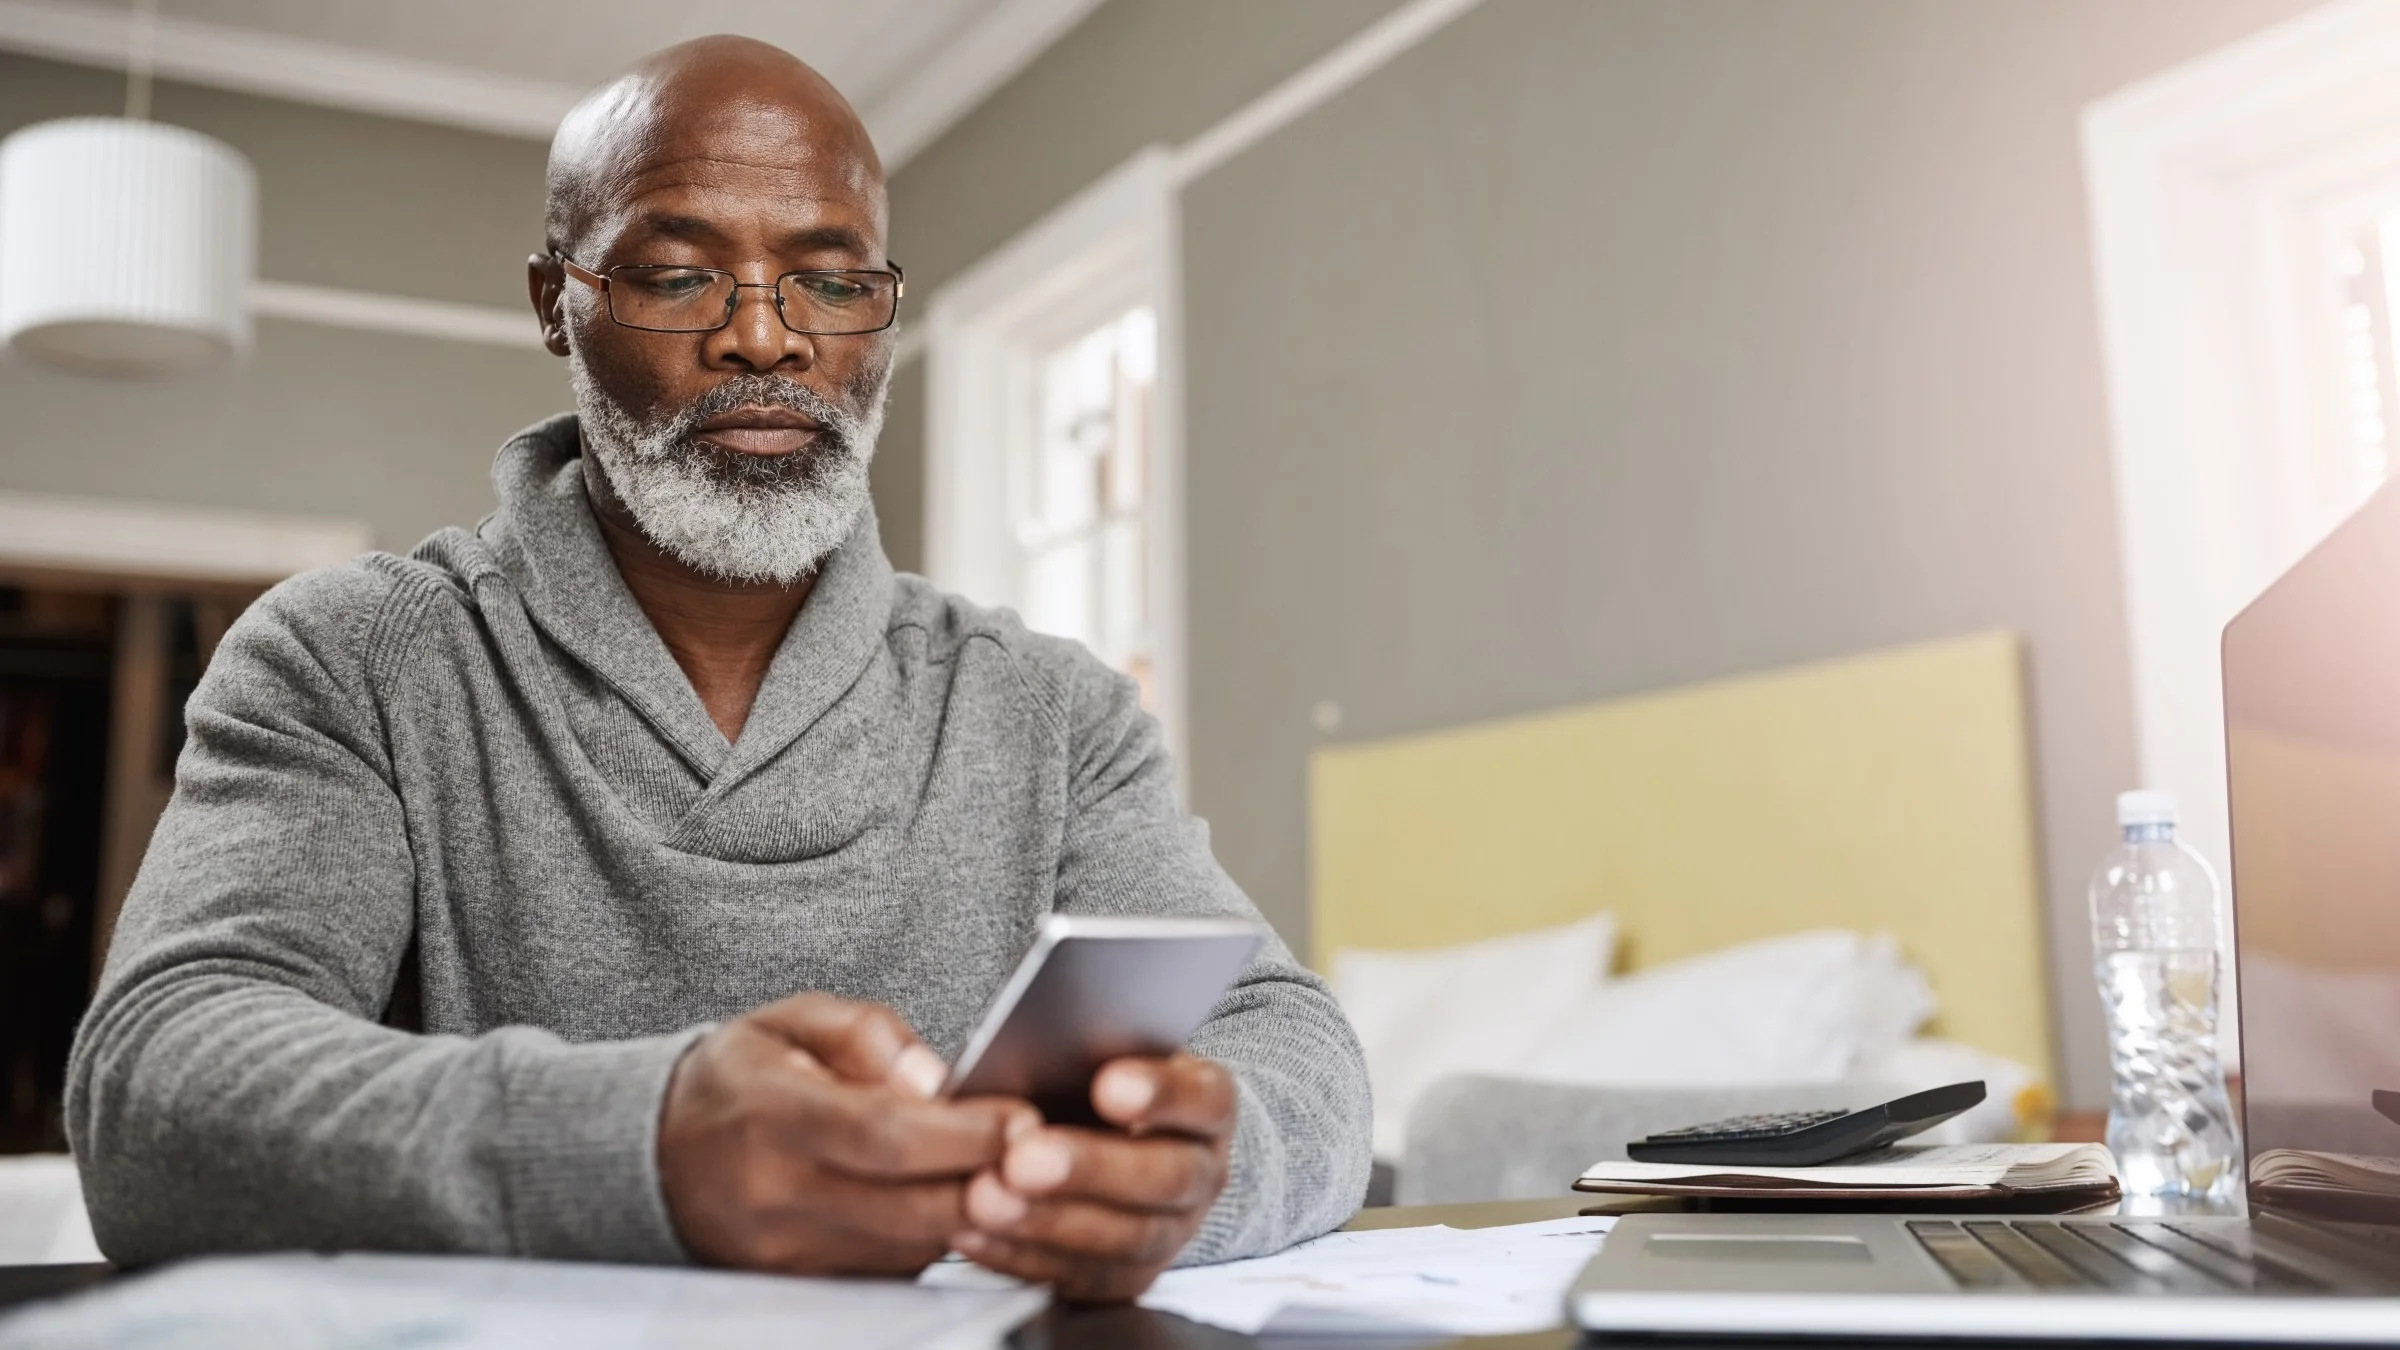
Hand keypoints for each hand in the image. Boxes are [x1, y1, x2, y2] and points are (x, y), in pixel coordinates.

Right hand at [657, 991, 1034, 1275]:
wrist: (662, 1155)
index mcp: (769, 1118)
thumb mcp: (792, 1022)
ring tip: (1019, 1173)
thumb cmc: (742, 1078)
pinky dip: (938, 1236)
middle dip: (991, 1183)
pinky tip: (967, 1200)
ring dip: (974, 1213)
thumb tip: (935, 1079)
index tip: (1024, 1119)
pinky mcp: (804, 1288)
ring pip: (910, 1245)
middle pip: (908, 1206)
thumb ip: (866, 1035)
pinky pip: (893, 1269)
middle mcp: (773, 1197)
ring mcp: (785, 1255)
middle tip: (1049, 1156)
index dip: (963, 1134)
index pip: (881, 1135)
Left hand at [955, 1053, 1236, 1301]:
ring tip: (985, 1198)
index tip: (1109, 1086)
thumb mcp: (1105, 1054)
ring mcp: (1172, 1232)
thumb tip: (1034, 1045)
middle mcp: (1201, 1172)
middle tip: (1024, 1158)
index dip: (1162, 1095)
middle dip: (1091, 1169)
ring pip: (1126, 1239)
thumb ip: (1081, 1050)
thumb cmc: (1099, 1086)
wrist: (1120, 1145)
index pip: (1203, 1099)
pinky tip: (976, 1233)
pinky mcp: (1128, 1277)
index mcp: (1207, 1107)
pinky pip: (1082, 1278)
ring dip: (1050, 1221)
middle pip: (1166, 1177)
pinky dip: (1023, 1256)